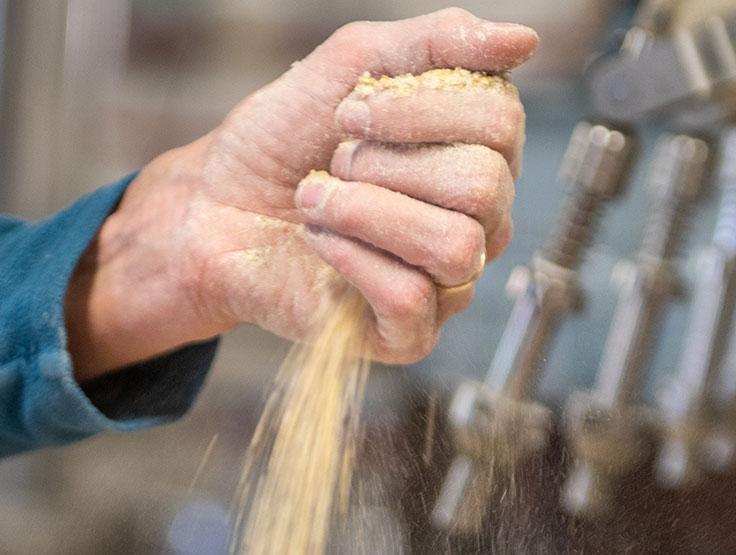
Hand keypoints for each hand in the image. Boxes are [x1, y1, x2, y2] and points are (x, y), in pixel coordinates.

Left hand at [65, 8, 537, 377]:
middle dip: (386, 164)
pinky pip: (411, 297)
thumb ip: (438, 42)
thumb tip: (523, 41)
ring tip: (316, 202)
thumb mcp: (353, 64)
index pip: (500, 123)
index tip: (346, 112)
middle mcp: (479, 219)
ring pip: (455, 246)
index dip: (419, 111)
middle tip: (334, 163)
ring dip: (365, 212)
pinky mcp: (409, 333)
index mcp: (480, 152)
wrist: (212, 206)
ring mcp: (448, 281)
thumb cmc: (283, 139)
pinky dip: (350, 259)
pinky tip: (318, 243)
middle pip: (482, 185)